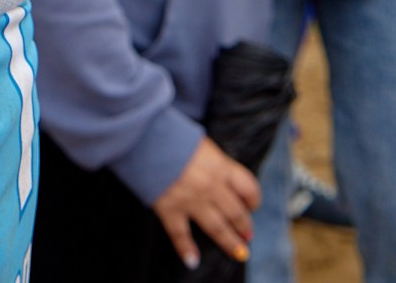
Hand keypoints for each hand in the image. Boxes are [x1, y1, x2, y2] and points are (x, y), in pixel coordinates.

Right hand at [150, 136, 257, 269]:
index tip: (252, 205)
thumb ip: (214, 161)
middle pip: (236, 213)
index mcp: (221, 166)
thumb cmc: (170, 133)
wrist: (142, 134)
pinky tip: (192, 261)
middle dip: (244, 226)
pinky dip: (186, 250)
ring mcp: (190, 200)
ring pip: (216, 228)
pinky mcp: (169, 208)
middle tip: (248, 236)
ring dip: (230, 242)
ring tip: (239, 253)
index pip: (248, 187)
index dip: (253, 199)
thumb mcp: (202, 142)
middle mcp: (211, 186)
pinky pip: (180, 234)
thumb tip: (221, 174)